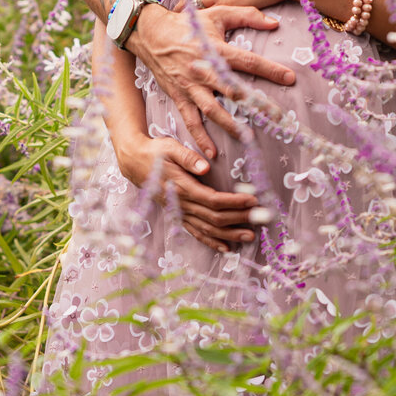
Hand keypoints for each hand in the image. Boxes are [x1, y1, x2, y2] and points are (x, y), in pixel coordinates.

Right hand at [112, 131, 255, 253]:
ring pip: (207, 229)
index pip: (214, 199)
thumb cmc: (155, 152)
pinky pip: (196, 233)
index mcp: (182, 187)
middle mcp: (182, 204)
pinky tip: (226, 247)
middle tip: (260, 218)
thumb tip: (205, 166)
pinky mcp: (178, 216)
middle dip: (239, 219)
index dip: (234, 202)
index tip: (253, 200)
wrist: (135, 163)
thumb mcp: (170, 148)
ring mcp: (179, 212)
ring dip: (229, 234)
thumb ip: (188, 158)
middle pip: (214, 218)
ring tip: (250, 237)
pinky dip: (211, 241)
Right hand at [127, 1, 294, 160]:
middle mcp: (204, 71)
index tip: (290, 78)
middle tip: (277, 118)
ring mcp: (191, 87)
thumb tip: (274, 23)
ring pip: (213, 110)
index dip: (270, 70)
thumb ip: (247, 15)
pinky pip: (191, 121)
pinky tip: (212, 154)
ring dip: (231, 125)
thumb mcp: (217, 13)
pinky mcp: (180, 97)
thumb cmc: (188, 24)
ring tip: (248, 138)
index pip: (248, 62)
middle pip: (234, 91)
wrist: (151, 34)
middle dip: (256, 104)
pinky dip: (200, 138)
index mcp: (216, 51)